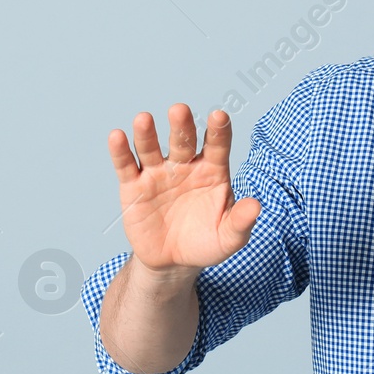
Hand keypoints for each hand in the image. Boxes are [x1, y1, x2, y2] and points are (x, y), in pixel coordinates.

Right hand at [107, 104, 260, 275]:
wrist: (173, 262)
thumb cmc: (206, 243)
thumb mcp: (228, 238)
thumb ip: (241, 221)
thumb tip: (256, 206)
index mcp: (212, 171)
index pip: (216, 145)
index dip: (218, 131)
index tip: (219, 116)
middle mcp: (184, 166)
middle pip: (182, 140)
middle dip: (181, 126)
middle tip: (179, 110)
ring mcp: (158, 173)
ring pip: (151, 148)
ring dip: (147, 133)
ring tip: (144, 119)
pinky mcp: (134, 187)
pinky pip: (126, 166)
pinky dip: (120, 151)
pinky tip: (117, 137)